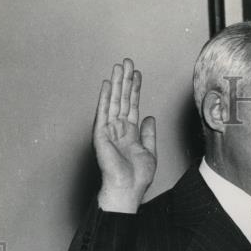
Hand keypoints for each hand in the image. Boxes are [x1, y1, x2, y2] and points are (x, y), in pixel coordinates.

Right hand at [94, 58, 156, 212]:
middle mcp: (118, 128)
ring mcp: (109, 130)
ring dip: (117, 83)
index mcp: (130, 133)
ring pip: (114, 101)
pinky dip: (105, 98)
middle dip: (125, 80)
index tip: (138, 74)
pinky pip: (103, 112)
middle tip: (127, 62)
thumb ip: (148, 134)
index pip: (132, 105)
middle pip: (122, 99)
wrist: (127, 188)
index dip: (135, 90)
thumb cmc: (137, 176)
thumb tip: (149, 117)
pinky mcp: (101, 134)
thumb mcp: (149, 152)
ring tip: (120, 66)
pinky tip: (108, 84)